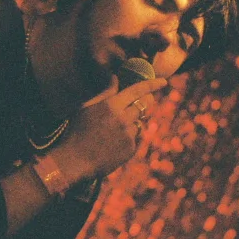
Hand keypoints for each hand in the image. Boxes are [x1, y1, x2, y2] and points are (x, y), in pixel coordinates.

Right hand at [44, 76, 167, 184]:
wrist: (75, 160)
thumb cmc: (77, 131)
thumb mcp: (86, 107)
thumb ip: (105, 92)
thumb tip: (115, 78)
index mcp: (112, 105)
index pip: (137, 90)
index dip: (152, 84)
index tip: (163, 81)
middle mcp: (123, 118)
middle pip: (142, 107)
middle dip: (140, 105)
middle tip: (131, 109)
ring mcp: (128, 134)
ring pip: (137, 124)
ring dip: (130, 124)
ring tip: (110, 133)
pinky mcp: (131, 149)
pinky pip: (134, 139)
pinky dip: (126, 139)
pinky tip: (111, 145)